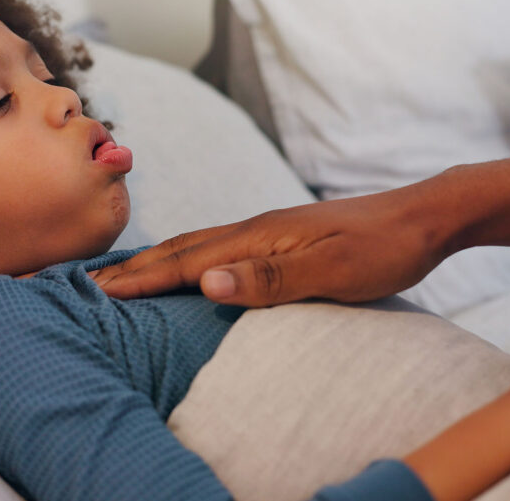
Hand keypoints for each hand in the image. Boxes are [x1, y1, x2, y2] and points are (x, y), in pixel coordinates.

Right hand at [91, 178, 454, 306]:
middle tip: (88, 282)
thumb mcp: (330, 271)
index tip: (97, 292)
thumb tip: (204, 282)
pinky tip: (185, 268)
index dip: (139, 280)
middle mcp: (251, 231)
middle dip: (132, 267)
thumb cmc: (380, 249)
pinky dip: (183, 259)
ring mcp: (263, 232)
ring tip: (122, 275)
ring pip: (194, 246)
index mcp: (256, 238)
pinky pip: (213, 249)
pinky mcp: (276, 239)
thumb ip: (268, 277)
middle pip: (178, 249)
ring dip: (153, 261)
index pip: (184, 262)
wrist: (421, 218)